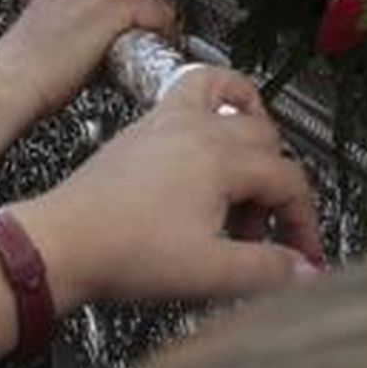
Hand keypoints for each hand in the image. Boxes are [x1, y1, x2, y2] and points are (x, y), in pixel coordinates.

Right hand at [0, 0, 174, 116]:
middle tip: (111, 48)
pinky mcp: (120, 0)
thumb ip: (86, 8)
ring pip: (157, 3)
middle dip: (140, 18)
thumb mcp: (55, 19)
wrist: (10, 80)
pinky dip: (156, 42)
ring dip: (147, 30)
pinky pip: (165, 19)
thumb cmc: (28, 63)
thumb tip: (115, 20)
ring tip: (111, 55)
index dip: (128, 10)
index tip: (112, 32)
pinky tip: (120, 58)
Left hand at [16, 83, 321, 307]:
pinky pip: (189, 95)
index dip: (303, 222)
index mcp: (219, 158)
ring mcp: (165, 123)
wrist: (61, 243)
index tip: (300, 255)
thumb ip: (268, 270)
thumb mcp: (210, 272)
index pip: (289, 180)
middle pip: (267, 142)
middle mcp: (195, 128)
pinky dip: (213, 108)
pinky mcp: (141, 131)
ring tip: (249, 179)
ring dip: (253, 134)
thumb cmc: (122, 251)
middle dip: (276, 190)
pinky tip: (207, 146)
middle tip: (261, 234)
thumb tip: (305, 271)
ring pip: (231, 101)